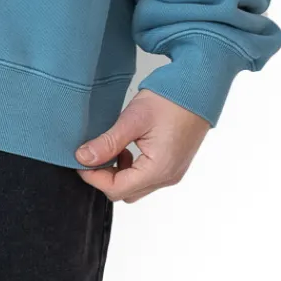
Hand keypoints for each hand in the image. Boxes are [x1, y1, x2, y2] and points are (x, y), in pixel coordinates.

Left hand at [75, 91, 209, 201]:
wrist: (198, 89)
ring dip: (118, 173)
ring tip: (114, 148)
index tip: (81, 159)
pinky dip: (132, 169)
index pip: (115, 189)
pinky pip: (147, 178)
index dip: (93, 177)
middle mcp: (167, 177)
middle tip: (94, 153)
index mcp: (158, 169)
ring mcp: (172, 173)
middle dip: (104, 176)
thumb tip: (84, 158)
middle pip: (125, 192)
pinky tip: (128, 149)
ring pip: (135, 187)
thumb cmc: (171, 100)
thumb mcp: (133, 119)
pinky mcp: (174, 166)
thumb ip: (108, 142)